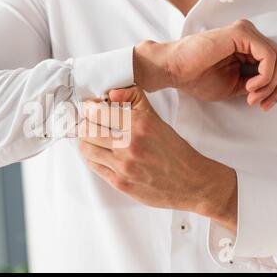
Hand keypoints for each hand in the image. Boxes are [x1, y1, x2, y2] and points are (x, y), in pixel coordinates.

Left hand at [79, 86, 237, 231]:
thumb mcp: (155, 118)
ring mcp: (123, 165)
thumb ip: (133, 100)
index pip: (96, 112)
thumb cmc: (173, 150)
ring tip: (96, 141)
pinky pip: (94, 166)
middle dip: (86, 126)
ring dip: (87, 143)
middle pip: (86, 130)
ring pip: (86, 148)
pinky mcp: (120, 183)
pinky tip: (102, 155)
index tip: (91, 110)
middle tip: (92, 126)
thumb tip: (111, 93)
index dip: (90, 110)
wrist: (190, 182)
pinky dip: (94, 158)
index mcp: (137, 124)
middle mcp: (128, 144)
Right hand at [134, 20, 276, 110]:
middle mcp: (249, 37)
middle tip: (264, 105)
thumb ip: (254, 84)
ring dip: (270, 85)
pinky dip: (265, 75)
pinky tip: (250, 86)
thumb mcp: (233, 87)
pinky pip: (268, 56)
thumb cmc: (196, 78)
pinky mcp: (241, 34)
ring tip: (252, 97)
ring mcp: (246, 33)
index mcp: (248, 48)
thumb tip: (273, 90)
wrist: (174, 71)